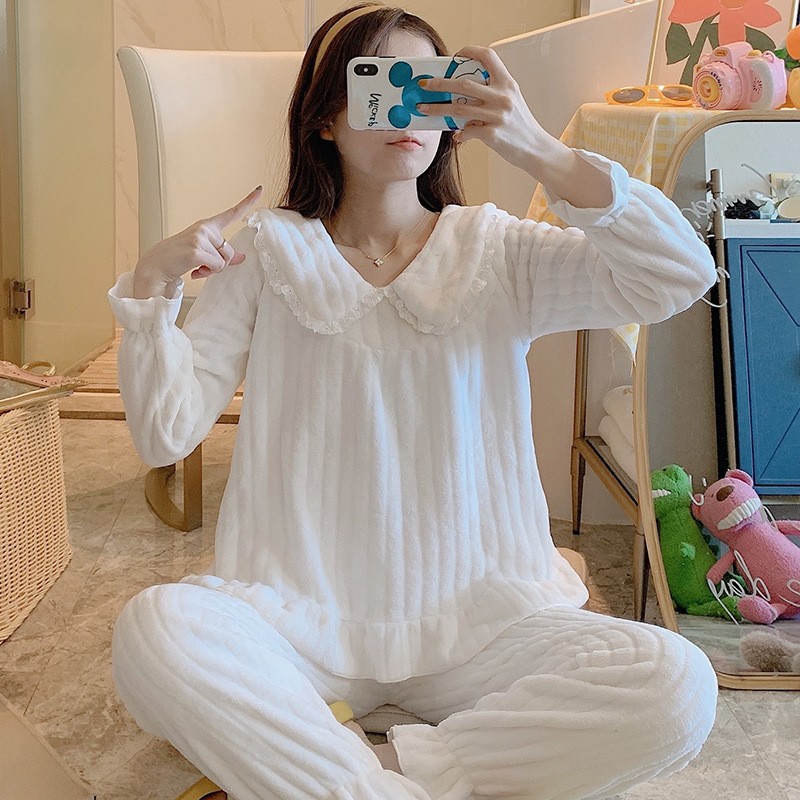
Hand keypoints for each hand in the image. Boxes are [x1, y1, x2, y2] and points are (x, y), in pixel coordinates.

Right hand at [133, 186, 262, 298]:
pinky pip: (216, 266)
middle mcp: (204, 228)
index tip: (261, 189)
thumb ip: (223, 255)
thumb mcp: (203, 254)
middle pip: (229, 251)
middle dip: (219, 264)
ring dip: (212, 270)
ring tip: (196, 266)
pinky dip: (207, 273)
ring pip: (224, 261)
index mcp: (207, 226)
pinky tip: (193, 270)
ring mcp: (200, 237)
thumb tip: (242, 258)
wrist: (156, 266)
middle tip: (201, 265)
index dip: (248, 201)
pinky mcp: (196, 250)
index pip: (231, 213)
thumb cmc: (179, 259)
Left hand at [415, 46, 555, 173]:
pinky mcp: (492, 134)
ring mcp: (496, 116)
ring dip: (437, 109)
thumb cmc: (521, 126)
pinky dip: (460, 133)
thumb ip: (492, 93)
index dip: (469, 52)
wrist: (536, 149)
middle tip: (424, 84)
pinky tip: (457, 136)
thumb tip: (462, 93)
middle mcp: (502, 97)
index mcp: (507, 83)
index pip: (487, 57)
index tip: (455, 57)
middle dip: (439, 83)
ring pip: (458, 108)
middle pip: (463, 84)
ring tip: (424, 109)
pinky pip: (467, 131)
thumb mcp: (512, 101)